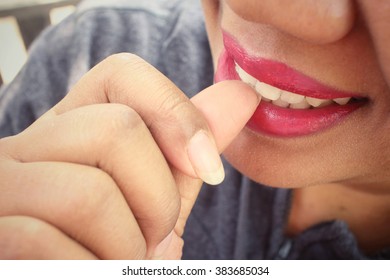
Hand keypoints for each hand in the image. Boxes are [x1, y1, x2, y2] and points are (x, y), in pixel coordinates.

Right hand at [0, 54, 258, 258]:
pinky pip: (46, 242)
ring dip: (127, 247)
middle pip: (118, 131)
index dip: (177, 113)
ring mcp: (3, 185)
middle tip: (152, 238)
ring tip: (119, 261)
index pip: (122, 73)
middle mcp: (26, 145)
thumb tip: (239, 96)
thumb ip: (185, 149)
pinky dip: (91, 269)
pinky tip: (85, 270)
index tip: (211, 169)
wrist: (68, 274)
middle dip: (160, 200)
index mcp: (71, 128)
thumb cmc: (110, 243)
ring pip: (91, 194)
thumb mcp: (152, 193)